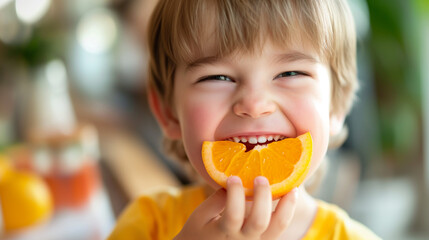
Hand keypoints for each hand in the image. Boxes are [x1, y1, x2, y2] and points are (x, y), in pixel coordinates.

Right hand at [174, 176, 297, 239]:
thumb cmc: (198, 231)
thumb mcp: (200, 217)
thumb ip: (215, 201)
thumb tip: (234, 180)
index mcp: (224, 234)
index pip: (233, 215)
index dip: (235, 195)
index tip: (232, 178)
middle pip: (259, 222)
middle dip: (263, 197)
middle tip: (260, 178)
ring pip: (277, 228)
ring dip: (287, 207)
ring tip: (293, 188)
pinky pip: (280, 228)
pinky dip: (287, 212)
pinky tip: (290, 196)